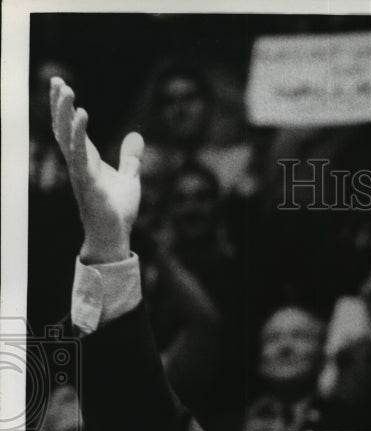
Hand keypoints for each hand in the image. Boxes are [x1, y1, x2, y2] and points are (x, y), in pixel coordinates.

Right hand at [50, 77, 143, 263]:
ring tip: (67, 90)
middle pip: (63, 127)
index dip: (66, 107)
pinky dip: (79, 133)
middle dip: (59, 103)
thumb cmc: (118, 209)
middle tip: (57, 79)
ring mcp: (79, 171)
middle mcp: (78, 162)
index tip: (62, 84)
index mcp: (86, 159)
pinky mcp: (87, 181)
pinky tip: (82, 115)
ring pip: (66, 136)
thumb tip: (136, 135)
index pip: (72, 127)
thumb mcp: (130, 178)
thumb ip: (131, 157)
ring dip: (65, 112)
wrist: (115, 234)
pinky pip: (79, 153)